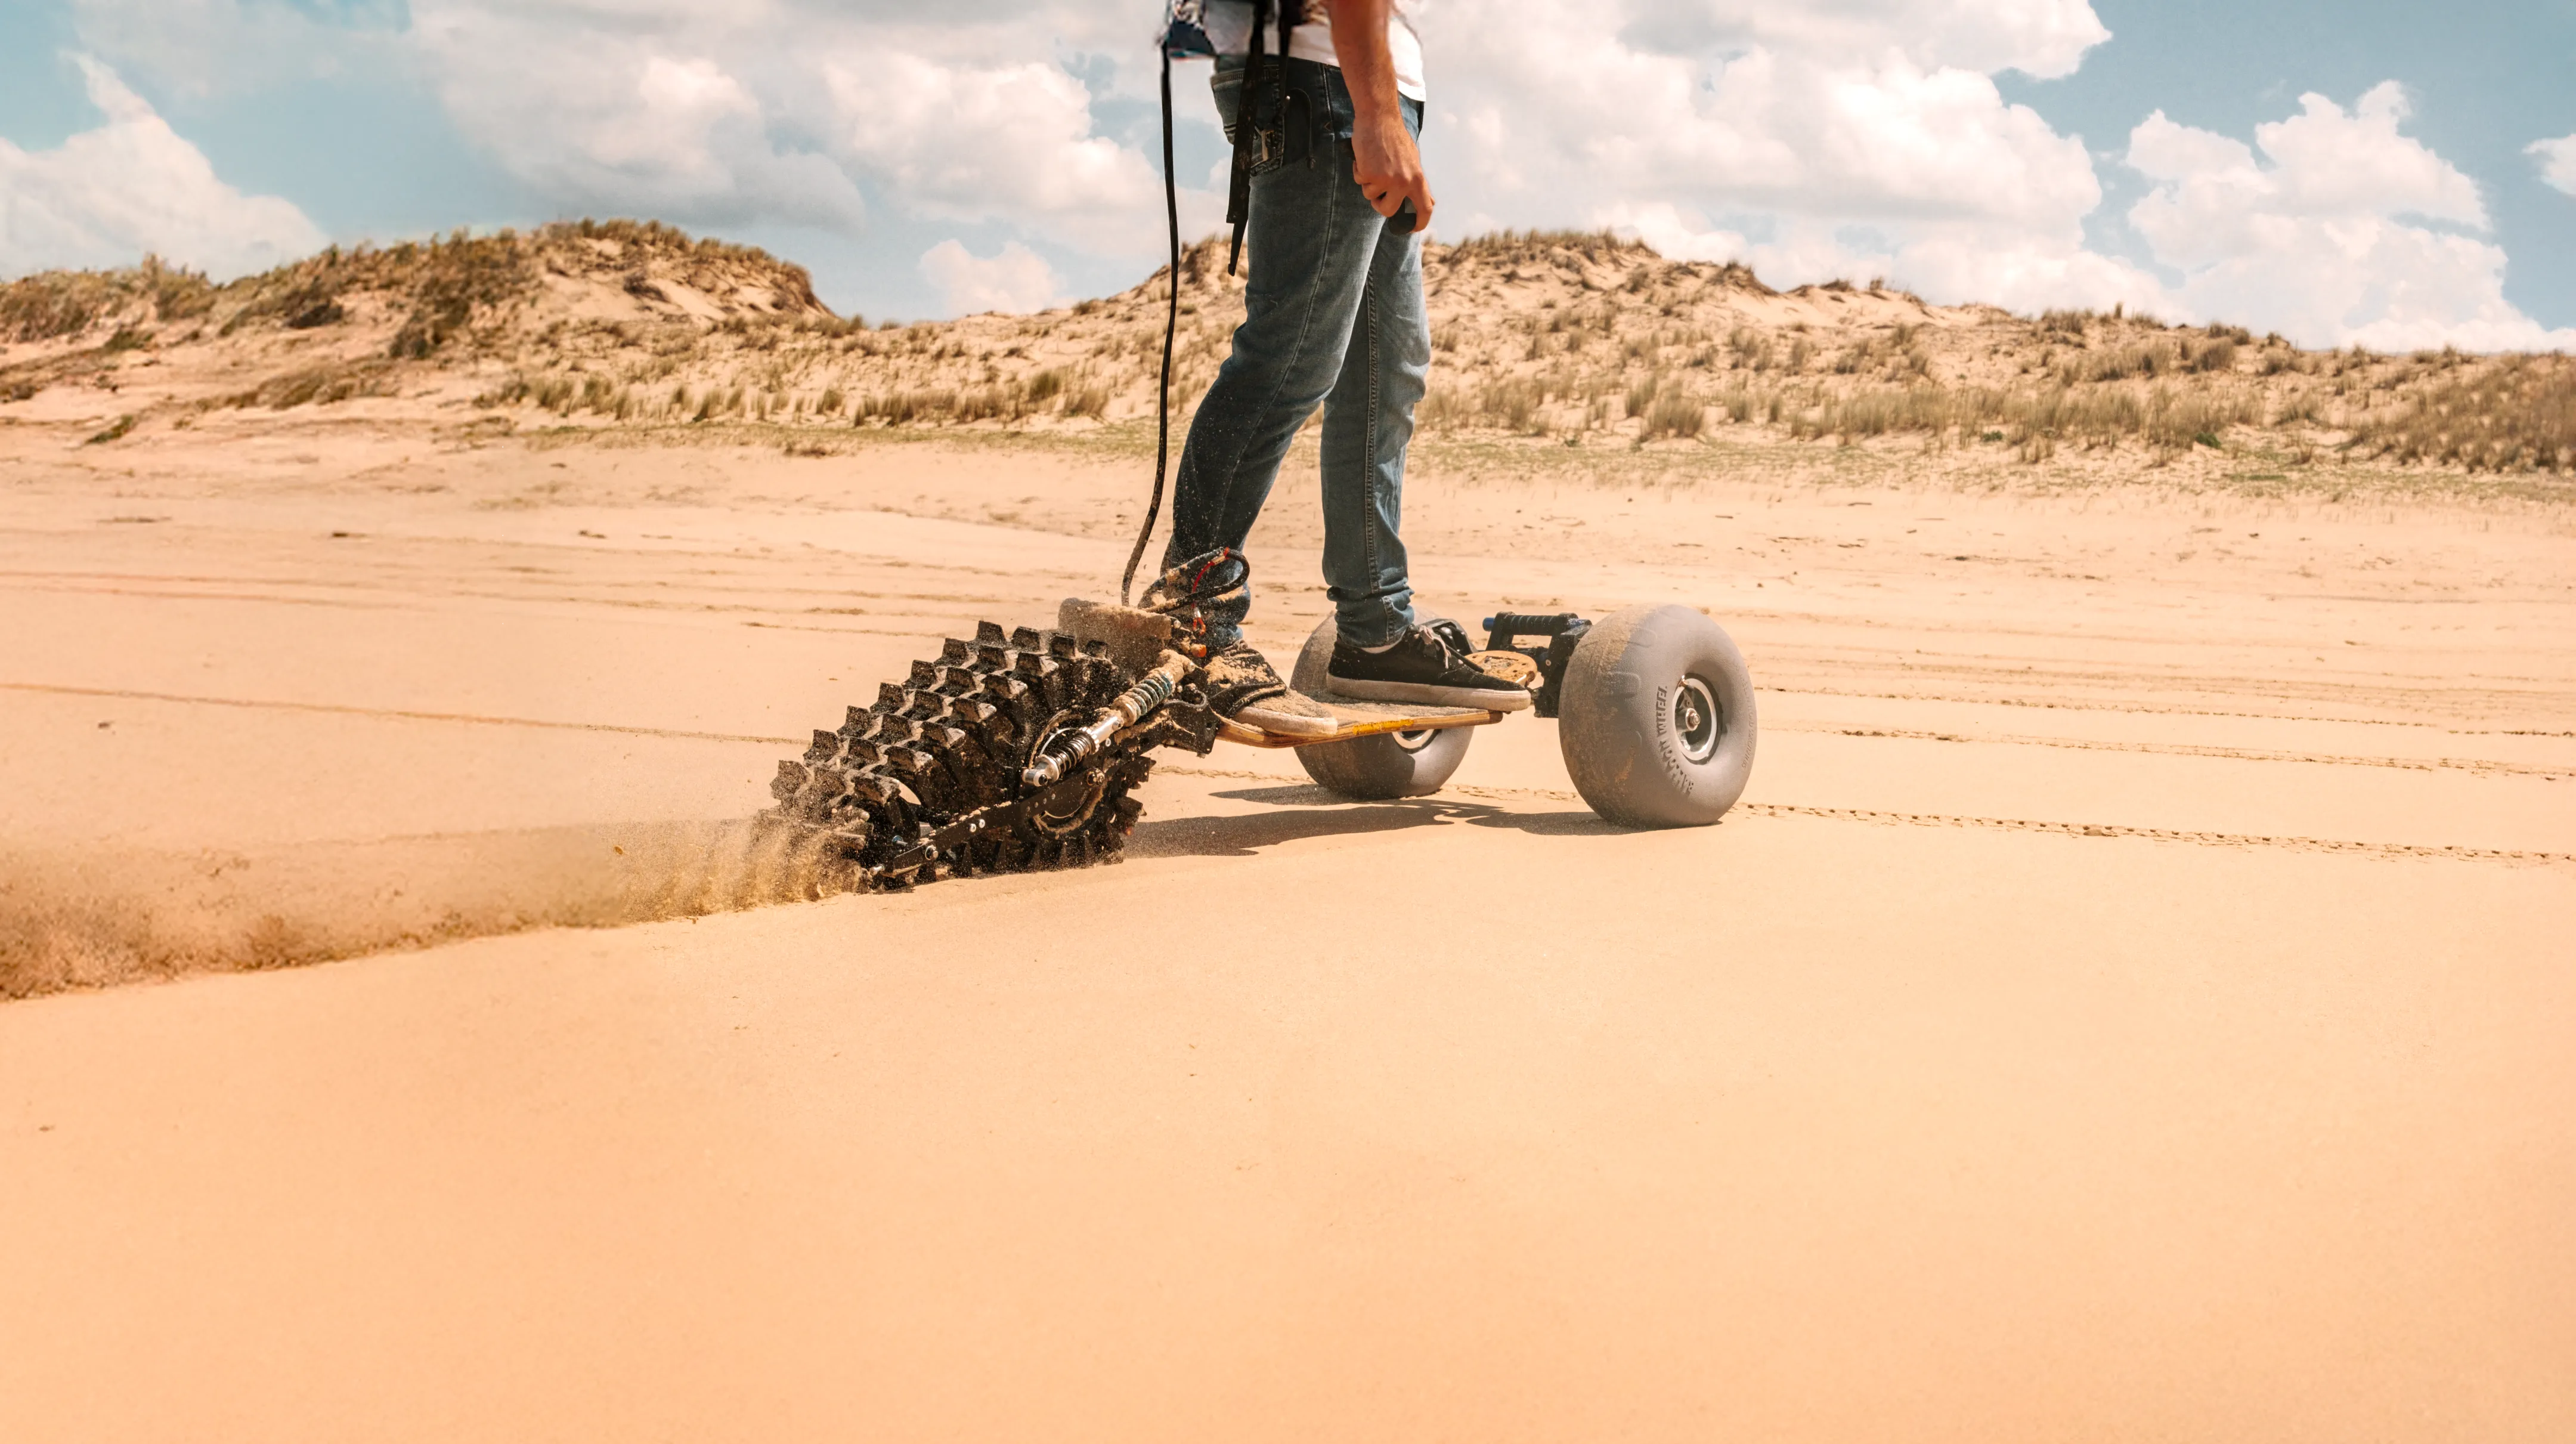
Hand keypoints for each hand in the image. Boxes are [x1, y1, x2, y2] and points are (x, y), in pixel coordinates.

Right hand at [1352, 112, 1433, 231]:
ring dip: (1367, 182)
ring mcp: (1386, 179)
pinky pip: (1360, 181)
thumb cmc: (1394, 138)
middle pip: (1388, 210)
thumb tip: (1429, 202)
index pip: (1425, 208)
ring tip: (1372, 163)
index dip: (1420, 222)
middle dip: (1379, 205)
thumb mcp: (1413, 161)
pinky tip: (1365, 157)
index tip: (1412, 228)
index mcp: (1418, 179)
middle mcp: (1404, 182)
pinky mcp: (1369, 174)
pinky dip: (1359, 170)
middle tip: (1377, 195)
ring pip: (1370, 195)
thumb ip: (1417, 183)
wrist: (1379, 117)